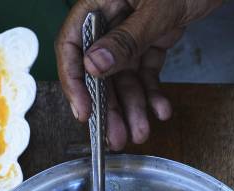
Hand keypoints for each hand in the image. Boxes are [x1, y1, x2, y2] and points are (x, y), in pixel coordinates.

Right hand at [56, 0, 222, 149]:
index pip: (72, 45)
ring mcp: (132, 29)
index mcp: (100, 1)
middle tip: (115, 135)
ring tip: (140, 130)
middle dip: (109, 106)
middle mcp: (111, 17)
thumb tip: (93, 66)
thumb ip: (126, 38)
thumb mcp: (156, 8)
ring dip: (133, 106)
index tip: (84, 111)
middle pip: (100, 70)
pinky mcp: (153, 37)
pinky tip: (160, 109)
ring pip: (125, 76)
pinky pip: (147, 70)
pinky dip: (153, 91)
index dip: (74, 81)